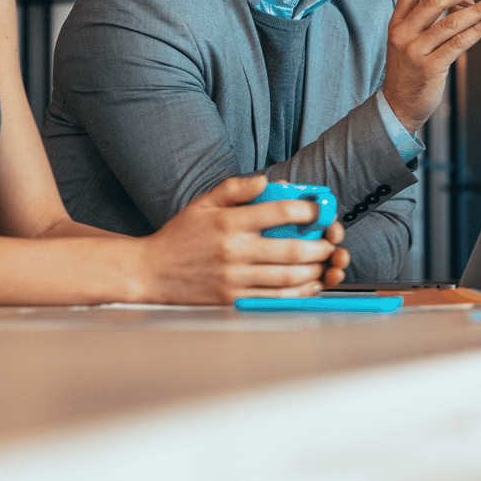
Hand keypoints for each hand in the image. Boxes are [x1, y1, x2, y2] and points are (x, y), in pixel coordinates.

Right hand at [139, 175, 341, 302]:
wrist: (150, 272)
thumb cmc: (180, 236)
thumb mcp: (203, 203)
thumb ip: (235, 188)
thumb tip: (267, 181)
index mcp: (229, 222)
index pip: (280, 212)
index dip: (309, 211)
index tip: (321, 212)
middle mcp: (234, 251)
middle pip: (292, 249)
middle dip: (320, 246)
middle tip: (330, 242)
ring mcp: (234, 278)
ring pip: (288, 276)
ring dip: (314, 270)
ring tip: (323, 262)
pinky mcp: (232, 299)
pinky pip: (275, 297)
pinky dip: (298, 292)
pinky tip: (309, 284)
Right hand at [382, 0, 480, 131]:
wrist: (397, 105)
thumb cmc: (408, 72)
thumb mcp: (408, 42)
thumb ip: (428, 22)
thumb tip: (462, 1)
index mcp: (397, 23)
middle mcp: (404, 34)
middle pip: (435, 1)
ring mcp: (416, 51)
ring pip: (451, 22)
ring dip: (478, 9)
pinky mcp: (431, 68)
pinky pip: (458, 43)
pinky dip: (477, 30)